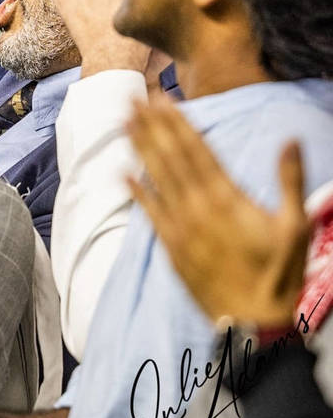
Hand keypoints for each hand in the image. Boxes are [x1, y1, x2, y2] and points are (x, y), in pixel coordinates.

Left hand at [128, 97, 309, 328]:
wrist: (254, 321)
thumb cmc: (280, 272)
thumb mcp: (295, 225)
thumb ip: (290, 180)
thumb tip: (291, 140)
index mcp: (226, 197)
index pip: (196, 150)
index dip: (177, 122)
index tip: (162, 98)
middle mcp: (197, 207)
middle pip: (170, 157)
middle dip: (152, 125)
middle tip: (133, 96)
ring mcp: (180, 227)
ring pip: (156, 178)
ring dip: (140, 148)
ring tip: (124, 121)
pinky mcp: (171, 247)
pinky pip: (149, 213)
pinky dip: (136, 191)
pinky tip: (123, 173)